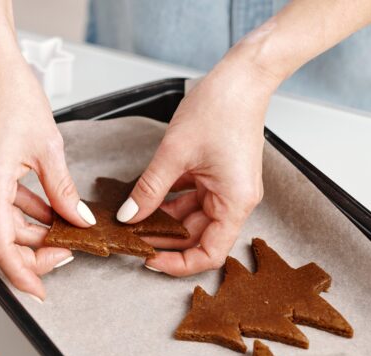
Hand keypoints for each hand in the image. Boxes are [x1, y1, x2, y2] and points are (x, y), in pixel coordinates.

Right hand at [0, 38, 94, 299]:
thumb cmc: (7, 92)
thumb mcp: (48, 147)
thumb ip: (63, 191)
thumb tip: (78, 219)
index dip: (20, 274)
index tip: (39, 290)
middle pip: (1, 240)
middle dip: (36, 250)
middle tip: (69, 249)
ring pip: (2, 224)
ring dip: (32, 231)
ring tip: (66, 229)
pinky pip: (1, 204)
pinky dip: (25, 212)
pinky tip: (50, 210)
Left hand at [116, 55, 279, 274]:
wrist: (241, 77)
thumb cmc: (220, 109)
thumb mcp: (174, 154)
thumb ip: (150, 190)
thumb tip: (129, 216)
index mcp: (235, 202)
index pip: (210, 253)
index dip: (178, 263)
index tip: (149, 260)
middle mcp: (234, 200)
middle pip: (198, 237)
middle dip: (165, 241)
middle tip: (131, 239)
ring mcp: (226, 188)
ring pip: (191, 218)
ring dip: (164, 221)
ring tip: (133, 221)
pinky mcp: (217, 175)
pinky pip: (191, 198)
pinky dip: (169, 202)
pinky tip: (145, 201)